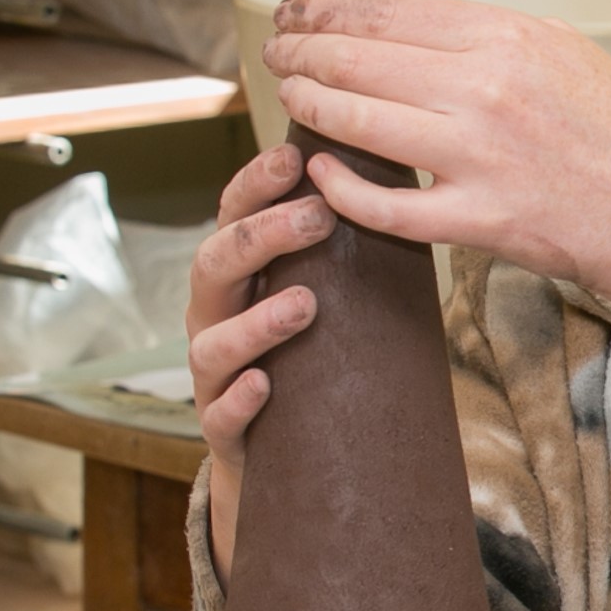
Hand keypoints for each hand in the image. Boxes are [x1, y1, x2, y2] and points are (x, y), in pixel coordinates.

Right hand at [184, 142, 335, 578]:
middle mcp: (212, 316)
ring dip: (256, 322)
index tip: (294, 156)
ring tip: (303, 306)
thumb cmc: (308, 354)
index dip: (256, 183)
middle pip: (215, 264)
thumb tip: (400, 182)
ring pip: (213, 343)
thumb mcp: (322, 294)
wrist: (284, 453)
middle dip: (262, 237)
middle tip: (317, 217)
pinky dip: (239, 398)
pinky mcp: (221, 429)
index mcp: (235, 274)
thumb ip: (339, 251)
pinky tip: (263, 385)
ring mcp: (211, 374)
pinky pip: (219, 415)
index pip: (232, 214)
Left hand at [263, 0, 610, 406]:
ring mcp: (478, 157)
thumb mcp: (561, 50)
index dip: (326, 10)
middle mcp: (487, 89)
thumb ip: (485, 31)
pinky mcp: (477, 220)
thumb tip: (400, 15)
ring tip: (290, 95)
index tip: (297, 13)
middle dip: (302, 51)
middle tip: (278, 52)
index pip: (388, 11)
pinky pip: (385, 205)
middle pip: (360, 59)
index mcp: (508, 37)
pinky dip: (341, 187)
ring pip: (358, 121)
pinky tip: (321, 172)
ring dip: (309, 103)